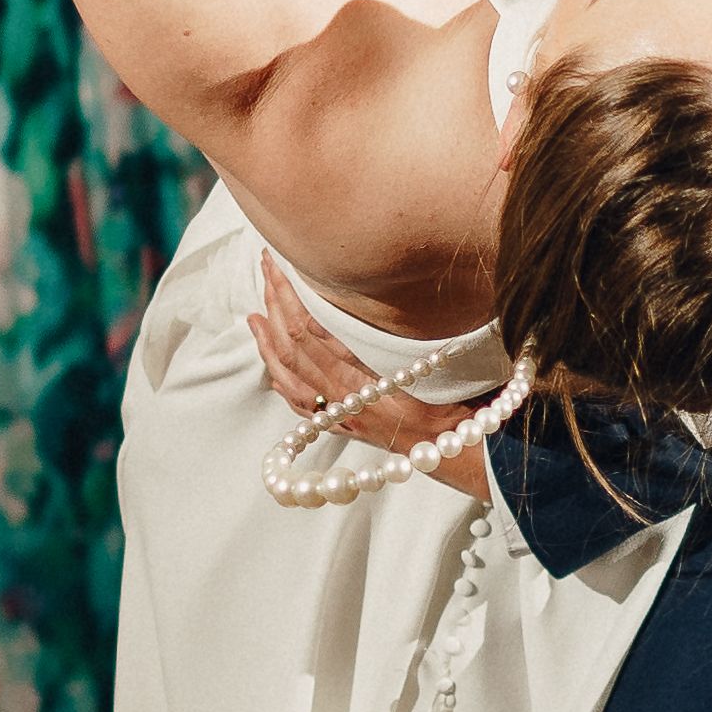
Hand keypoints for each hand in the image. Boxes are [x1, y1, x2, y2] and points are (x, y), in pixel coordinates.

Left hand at [253, 263, 488, 499]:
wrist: (458, 448)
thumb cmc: (456, 399)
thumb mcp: (431, 356)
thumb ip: (400, 331)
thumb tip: (375, 293)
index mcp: (362, 376)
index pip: (311, 329)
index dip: (292, 294)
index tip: (282, 263)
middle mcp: (343, 397)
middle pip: (294, 346)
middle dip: (275, 304)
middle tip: (266, 268)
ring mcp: (339, 415)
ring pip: (288, 376)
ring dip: (268, 343)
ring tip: (254, 315)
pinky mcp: (342, 427)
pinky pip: (299, 405)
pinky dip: (281, 379)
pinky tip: (272, 365)